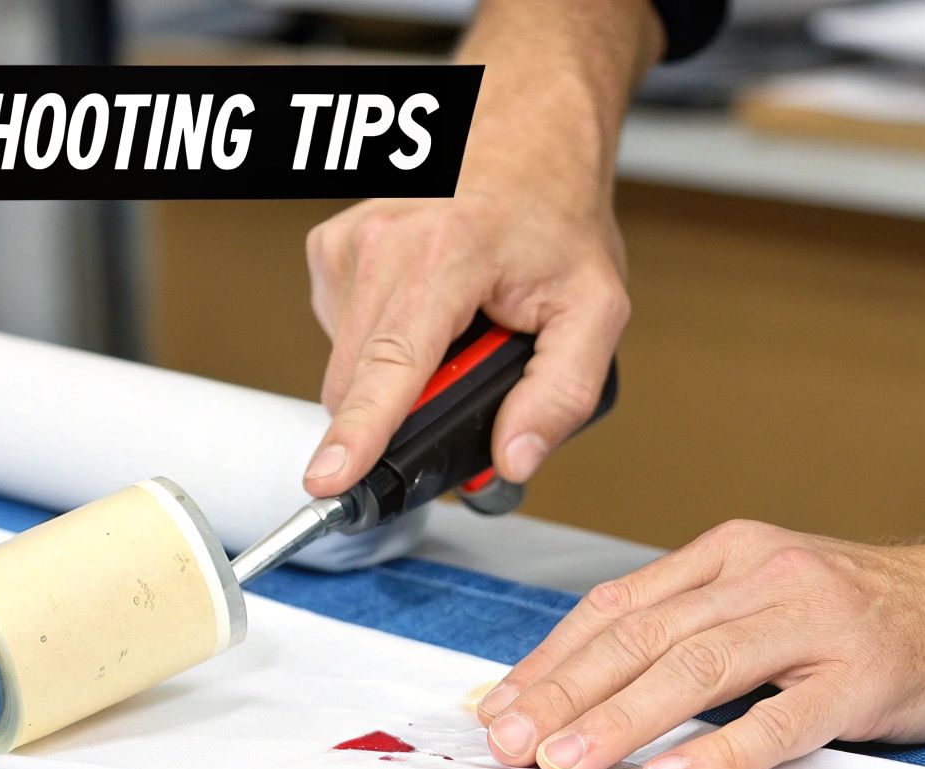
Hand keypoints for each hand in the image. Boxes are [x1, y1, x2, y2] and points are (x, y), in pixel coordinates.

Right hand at [301, 187, 628, 494]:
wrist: (525, 135)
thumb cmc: (555, 216)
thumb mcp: (595, 309)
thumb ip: (563, 393)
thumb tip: (515, 459)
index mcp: (445, 254)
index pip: (391, 364)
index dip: (359, 432)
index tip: (328, 478)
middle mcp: (381, 241)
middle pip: (357, 382)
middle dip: (401, 413)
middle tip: (468, 375)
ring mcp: (347, 242)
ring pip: (347, 366)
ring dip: (395, 375)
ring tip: (454, 329)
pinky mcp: (329, 249)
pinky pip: (341, 334)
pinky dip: (382, 342)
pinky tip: (426, 309)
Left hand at [476, 520, 924, 768]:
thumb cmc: (868, 607)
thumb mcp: (766, 590)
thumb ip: (689, 621)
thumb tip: (586, 677)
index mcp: (730, 552)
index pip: (619, 605)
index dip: (551, 657)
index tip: (498, 703)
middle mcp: (765, 575)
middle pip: (643, 635)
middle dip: (563, 691)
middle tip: (508, 740)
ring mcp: (817, 621)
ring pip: (698, 668)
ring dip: (620, 717)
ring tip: (565, 761)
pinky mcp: (864, 673)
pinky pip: (782, 717)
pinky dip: (721, 750)